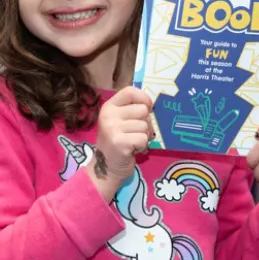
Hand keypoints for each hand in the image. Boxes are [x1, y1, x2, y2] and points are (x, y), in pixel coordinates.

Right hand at [88, 86, 154, 201]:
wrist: (107, 167)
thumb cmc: (117, 141)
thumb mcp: (119, 121)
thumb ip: (131, 110)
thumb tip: (151, 104)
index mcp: (109, 106)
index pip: (130, 91)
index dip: (144, 98)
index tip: (148, 108)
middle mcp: (108, 115)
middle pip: (142, 110)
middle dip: (146, 123)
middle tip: (136, 133)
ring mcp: (113, 129)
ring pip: (145, 126)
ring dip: (144, 136)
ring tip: (133, 142)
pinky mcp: (120, 143)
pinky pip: (143, 139)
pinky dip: (142, 146)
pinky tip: (133, 150)